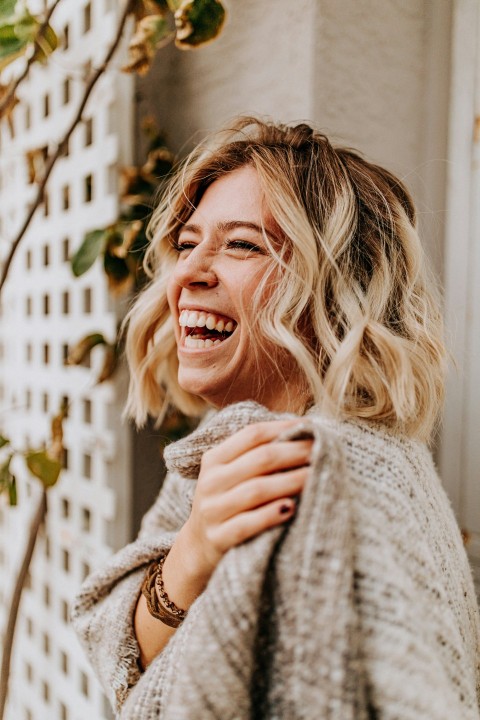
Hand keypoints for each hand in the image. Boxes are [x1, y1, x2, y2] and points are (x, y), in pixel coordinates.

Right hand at [180, 420, 311, 581]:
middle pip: (261, 459)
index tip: (311, 427)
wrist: (198, 548)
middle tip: (323, 451)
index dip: (284, 428)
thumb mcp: (230, 475)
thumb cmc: (228, 503)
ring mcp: (213, 510)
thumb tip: (301, 432)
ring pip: (257, 490)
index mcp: (214, 459)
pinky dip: (271, 515)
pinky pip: (248, 524)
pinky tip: (292, 508)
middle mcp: (211, 482)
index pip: (252, 435)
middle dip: (296, 453)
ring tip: (315, 477)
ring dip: (291, 482)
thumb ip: (256, 456)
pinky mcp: (218, 538)